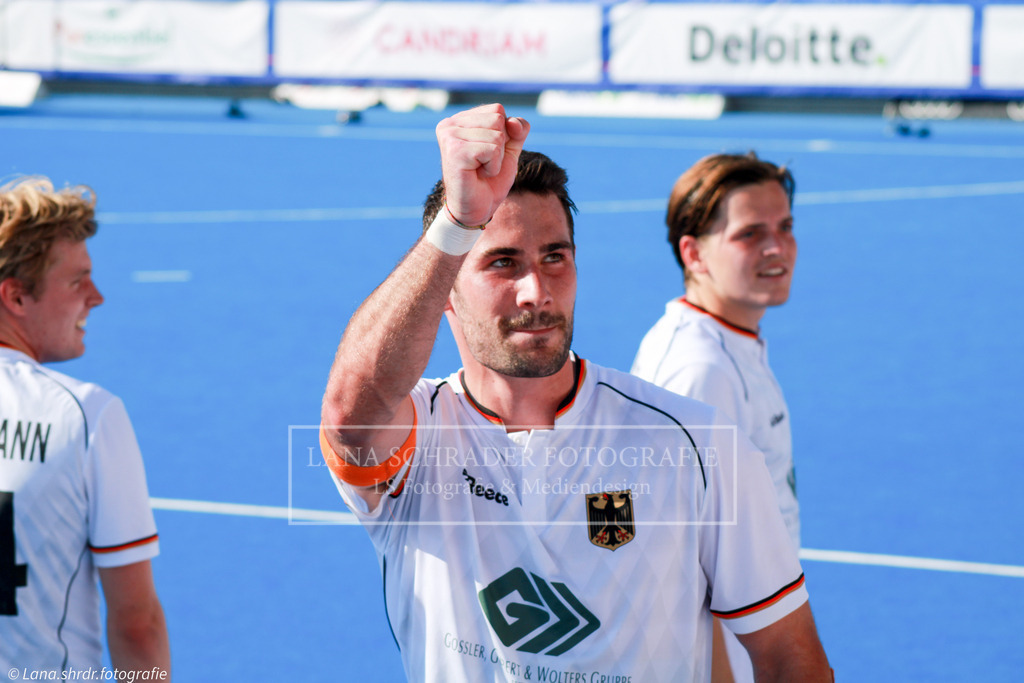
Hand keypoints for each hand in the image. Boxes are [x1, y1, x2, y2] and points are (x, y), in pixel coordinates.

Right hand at [435, 103, 529, 226]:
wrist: (477, 209)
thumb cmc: (489, 179)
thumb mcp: (508, 149)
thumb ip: (517, 129)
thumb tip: (513, 122)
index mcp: (459, 120)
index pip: (497, 109)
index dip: (503, 134)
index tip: (487, 153)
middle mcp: (450, 124)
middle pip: (497, 119)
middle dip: (500, 146)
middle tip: (483, 163)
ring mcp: (450, 136)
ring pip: (497, 135)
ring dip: (496, 158)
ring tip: (480, 169)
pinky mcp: (455, 151)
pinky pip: (492, 150)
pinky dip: (493, 167)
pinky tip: (478, 174)